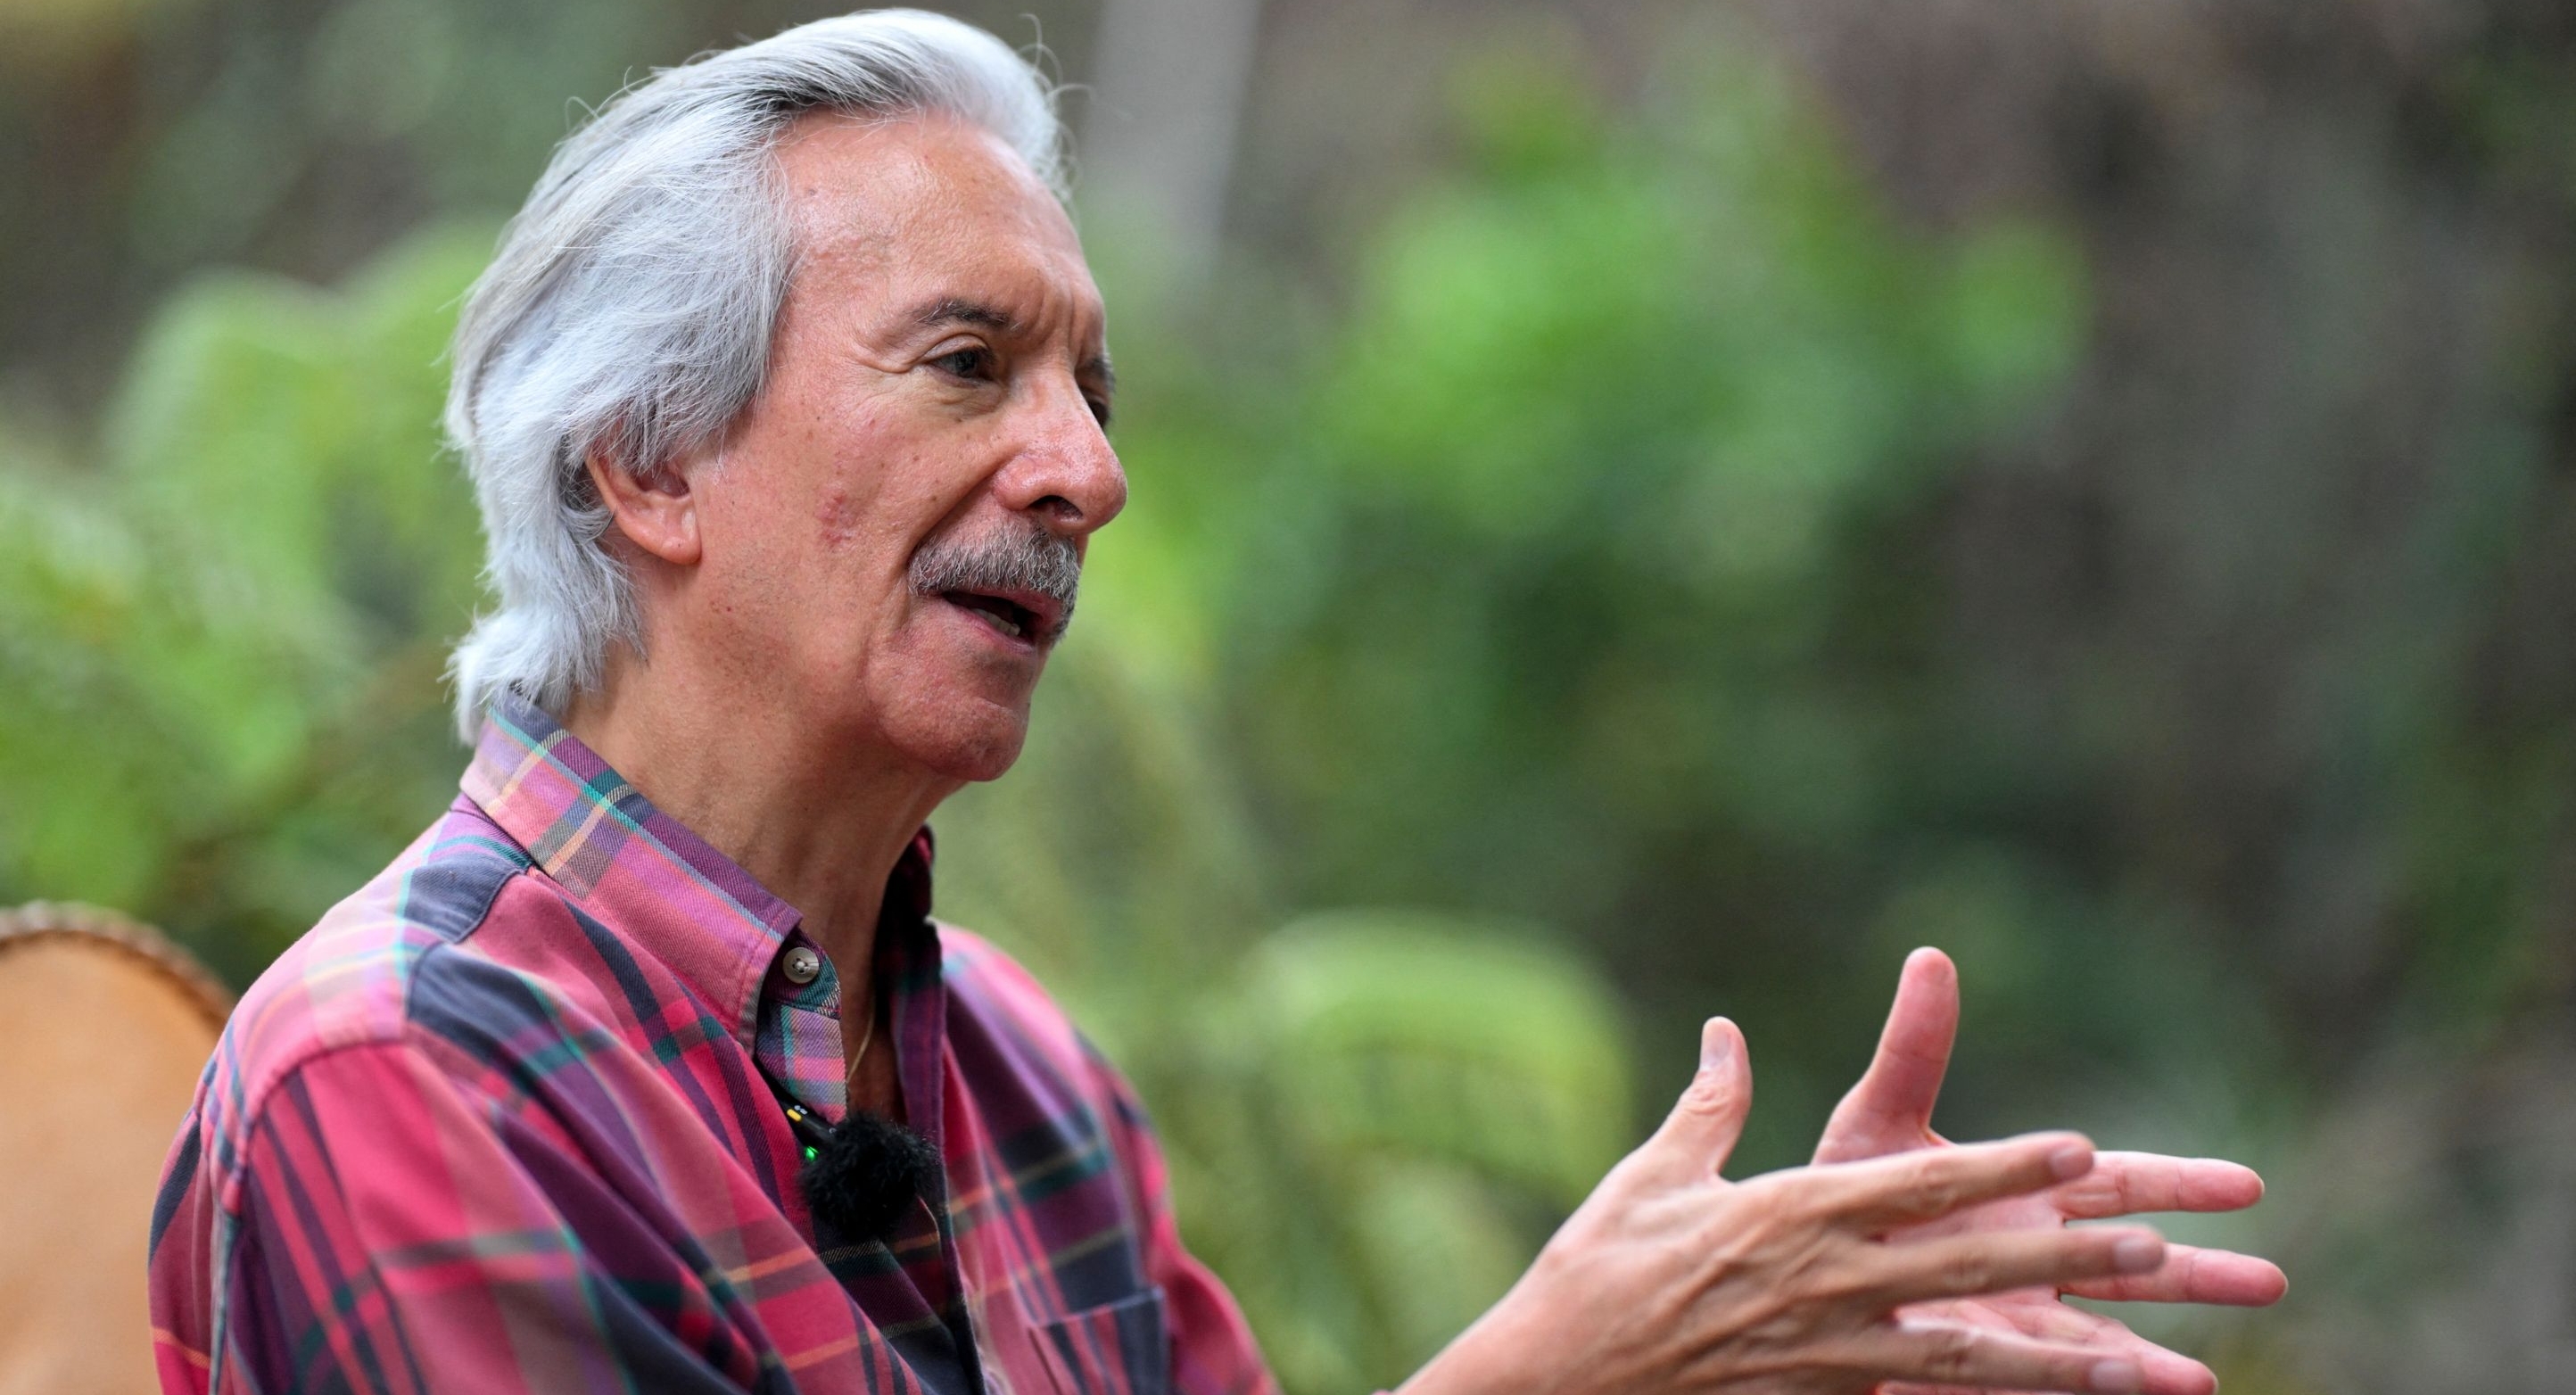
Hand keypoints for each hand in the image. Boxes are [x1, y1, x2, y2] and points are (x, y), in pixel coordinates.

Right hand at [1403, 1019, 2172, 1394]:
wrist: (1558, 1376)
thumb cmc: (1595, 1269)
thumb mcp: (1650, 1176)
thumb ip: (1709, 1107)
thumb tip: (1727, 1033)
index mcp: (1790, 1212)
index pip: (1919, 1185)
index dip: (2003, 1165)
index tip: (2077, 1148)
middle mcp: (1822, 1280)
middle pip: (1967, 1265)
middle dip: (2066, 1255)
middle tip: (2156, 1246)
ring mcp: (1825, 1351)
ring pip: (1967, 1356)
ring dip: (2060, 1358)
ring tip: (2145, 1362)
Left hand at [1813, 949, 2288, 1394]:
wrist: (1794, 1272)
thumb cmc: (1847, 1192)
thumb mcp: (1876, 1122)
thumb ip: (1913, 1053)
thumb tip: (1929, 957)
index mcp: (2027, 1193)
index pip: (2119, 1182)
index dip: (2182, 1184)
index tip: (2248, 1185)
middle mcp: (2037, 1259)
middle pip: (2134, 1265)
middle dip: (2199, 1273)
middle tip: (2271, 1280)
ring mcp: (2017, 1320)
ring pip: (2099, 1341)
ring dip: (2147, 1362)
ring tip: (2198, 1381)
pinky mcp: (1982, 1368)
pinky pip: (2043, 1384)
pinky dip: (2085, 1391)